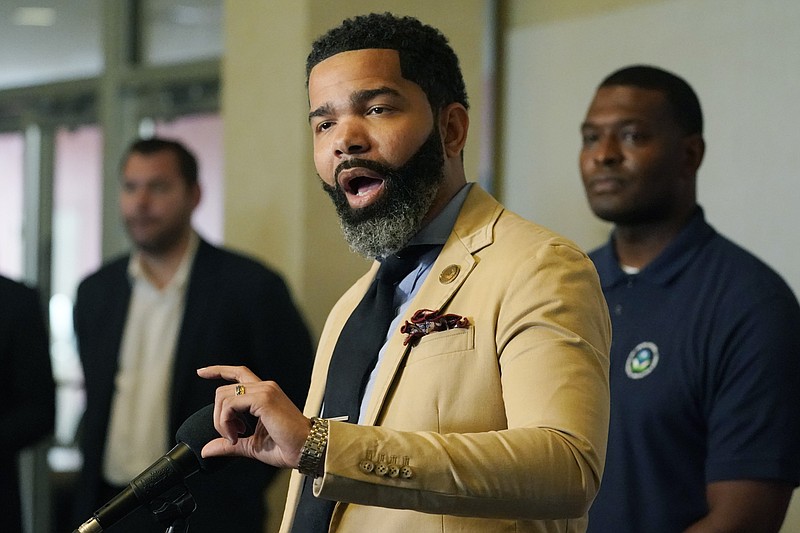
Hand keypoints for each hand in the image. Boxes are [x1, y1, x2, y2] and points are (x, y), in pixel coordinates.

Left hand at [196, 365, 311, 468]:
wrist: (306, 449)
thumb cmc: (287, 446)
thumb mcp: (251, 445)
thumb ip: (229, 444)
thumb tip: (206, 449)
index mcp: (264, 394)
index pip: (238, 373)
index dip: (218, 370)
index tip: (201, 372)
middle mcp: (265, 387)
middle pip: (223, 391)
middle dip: (218, 417)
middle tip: (230, 436)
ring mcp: (265, 390)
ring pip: (223, 397)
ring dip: (221, 421)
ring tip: (234, 438)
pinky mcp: (263, 399)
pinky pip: (230, 405)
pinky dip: (226, 422)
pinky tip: (237, 435)